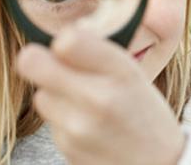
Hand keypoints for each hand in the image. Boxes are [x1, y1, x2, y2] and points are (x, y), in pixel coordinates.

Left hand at [15, 22, 185, 164]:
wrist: (158, 164)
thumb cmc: (145, 113)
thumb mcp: (133, 74)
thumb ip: (96, 54)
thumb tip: (57, 39)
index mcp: (121, 72)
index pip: (66, 41)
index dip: (63, 40)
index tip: (71, 46)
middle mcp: (97, 99)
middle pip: (32, 62)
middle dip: (36, 59)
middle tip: (49, 63)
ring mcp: (78, 128)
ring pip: (40, 94)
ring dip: (54, 94)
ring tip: (82, 101)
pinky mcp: (66, 148)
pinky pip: (50, 122)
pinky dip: (63, 119)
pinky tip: (87, 124)